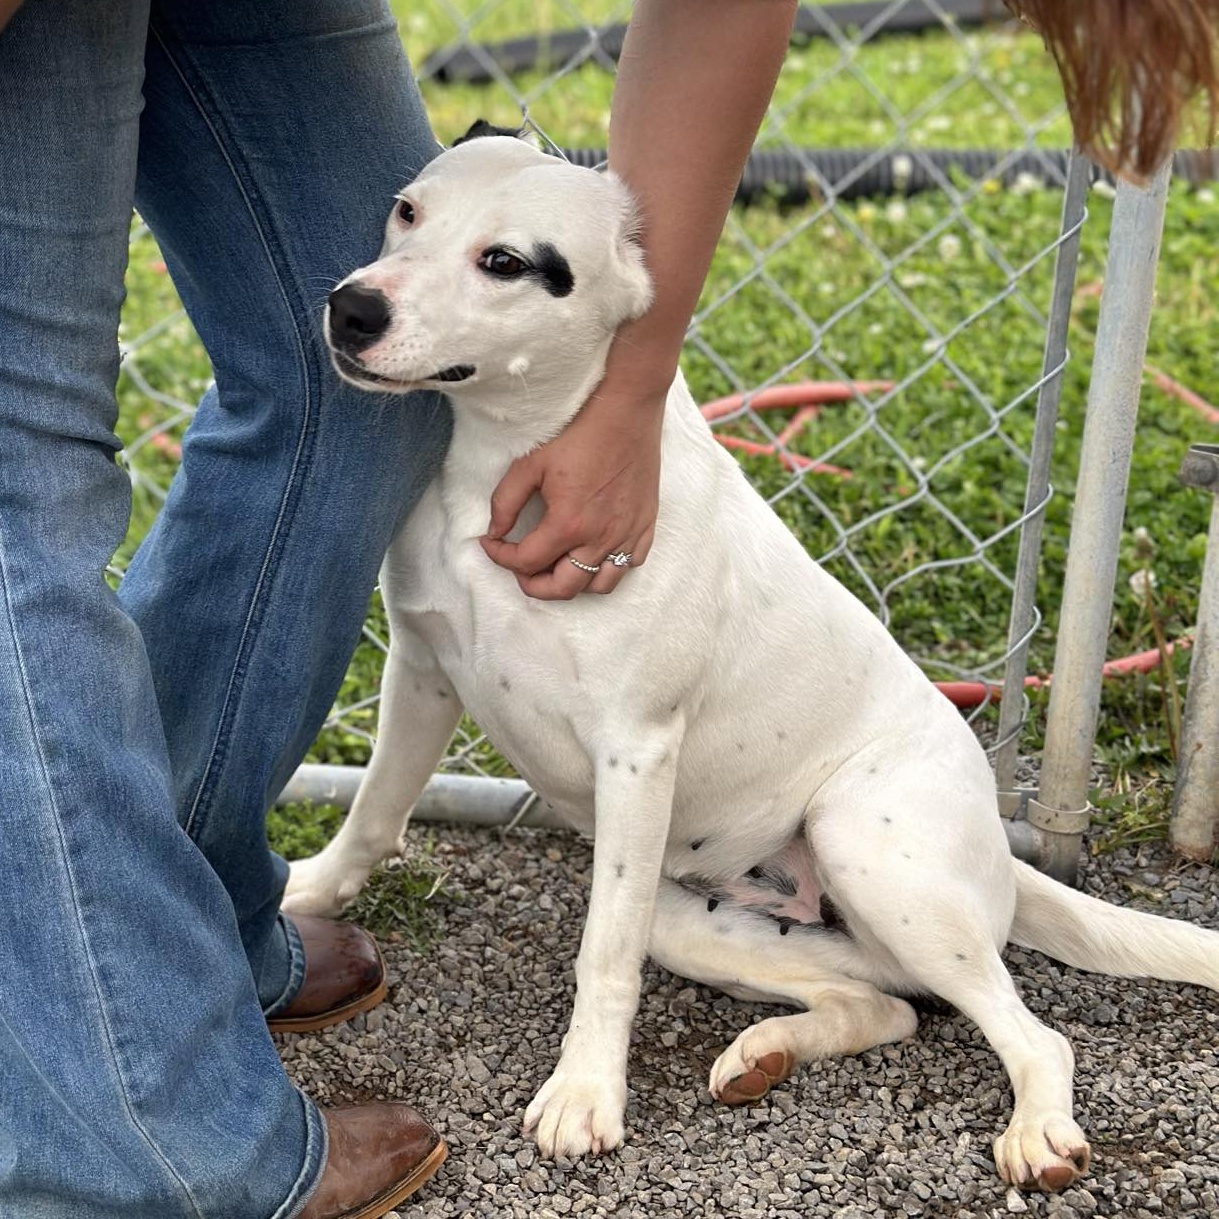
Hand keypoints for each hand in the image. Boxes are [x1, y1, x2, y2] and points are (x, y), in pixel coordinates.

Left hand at [480, 378, 664, 599]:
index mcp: (568, 523)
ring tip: (557, 566)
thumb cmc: (579, 433)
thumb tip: (495, 531)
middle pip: (562, 588)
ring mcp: (626, 536)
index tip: (491, 544)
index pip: (526, 562)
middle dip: (534, 585)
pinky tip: (593, 552)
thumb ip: (505, 502)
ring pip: (598, 586)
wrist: (627, 411)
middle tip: (520, 570)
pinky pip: (629, 566)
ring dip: (572, 583)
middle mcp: (600, 538)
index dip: (500, 557)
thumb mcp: (530, 463)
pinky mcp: (645, 527)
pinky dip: (608, 569)